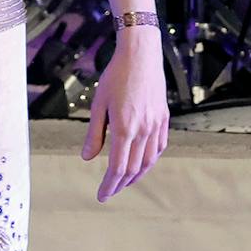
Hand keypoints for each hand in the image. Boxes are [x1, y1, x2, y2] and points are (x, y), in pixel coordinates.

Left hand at [80, 28, 168, 201]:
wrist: (141, 55)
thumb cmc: (115, 76)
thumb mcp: (99, 104)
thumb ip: (94, 133)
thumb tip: (87, 158)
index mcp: (125, 127)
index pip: (117, 167)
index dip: (108, 185)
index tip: (101, 195)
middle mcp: (143, 130)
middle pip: (133, 168)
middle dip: (120, 184)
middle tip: (109, 192)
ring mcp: (156, 125)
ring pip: (148, 161)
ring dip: (136, 176)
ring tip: (124, 182)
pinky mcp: (163, 118)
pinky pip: (159, 147)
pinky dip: (150, 160)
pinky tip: (142, 162)